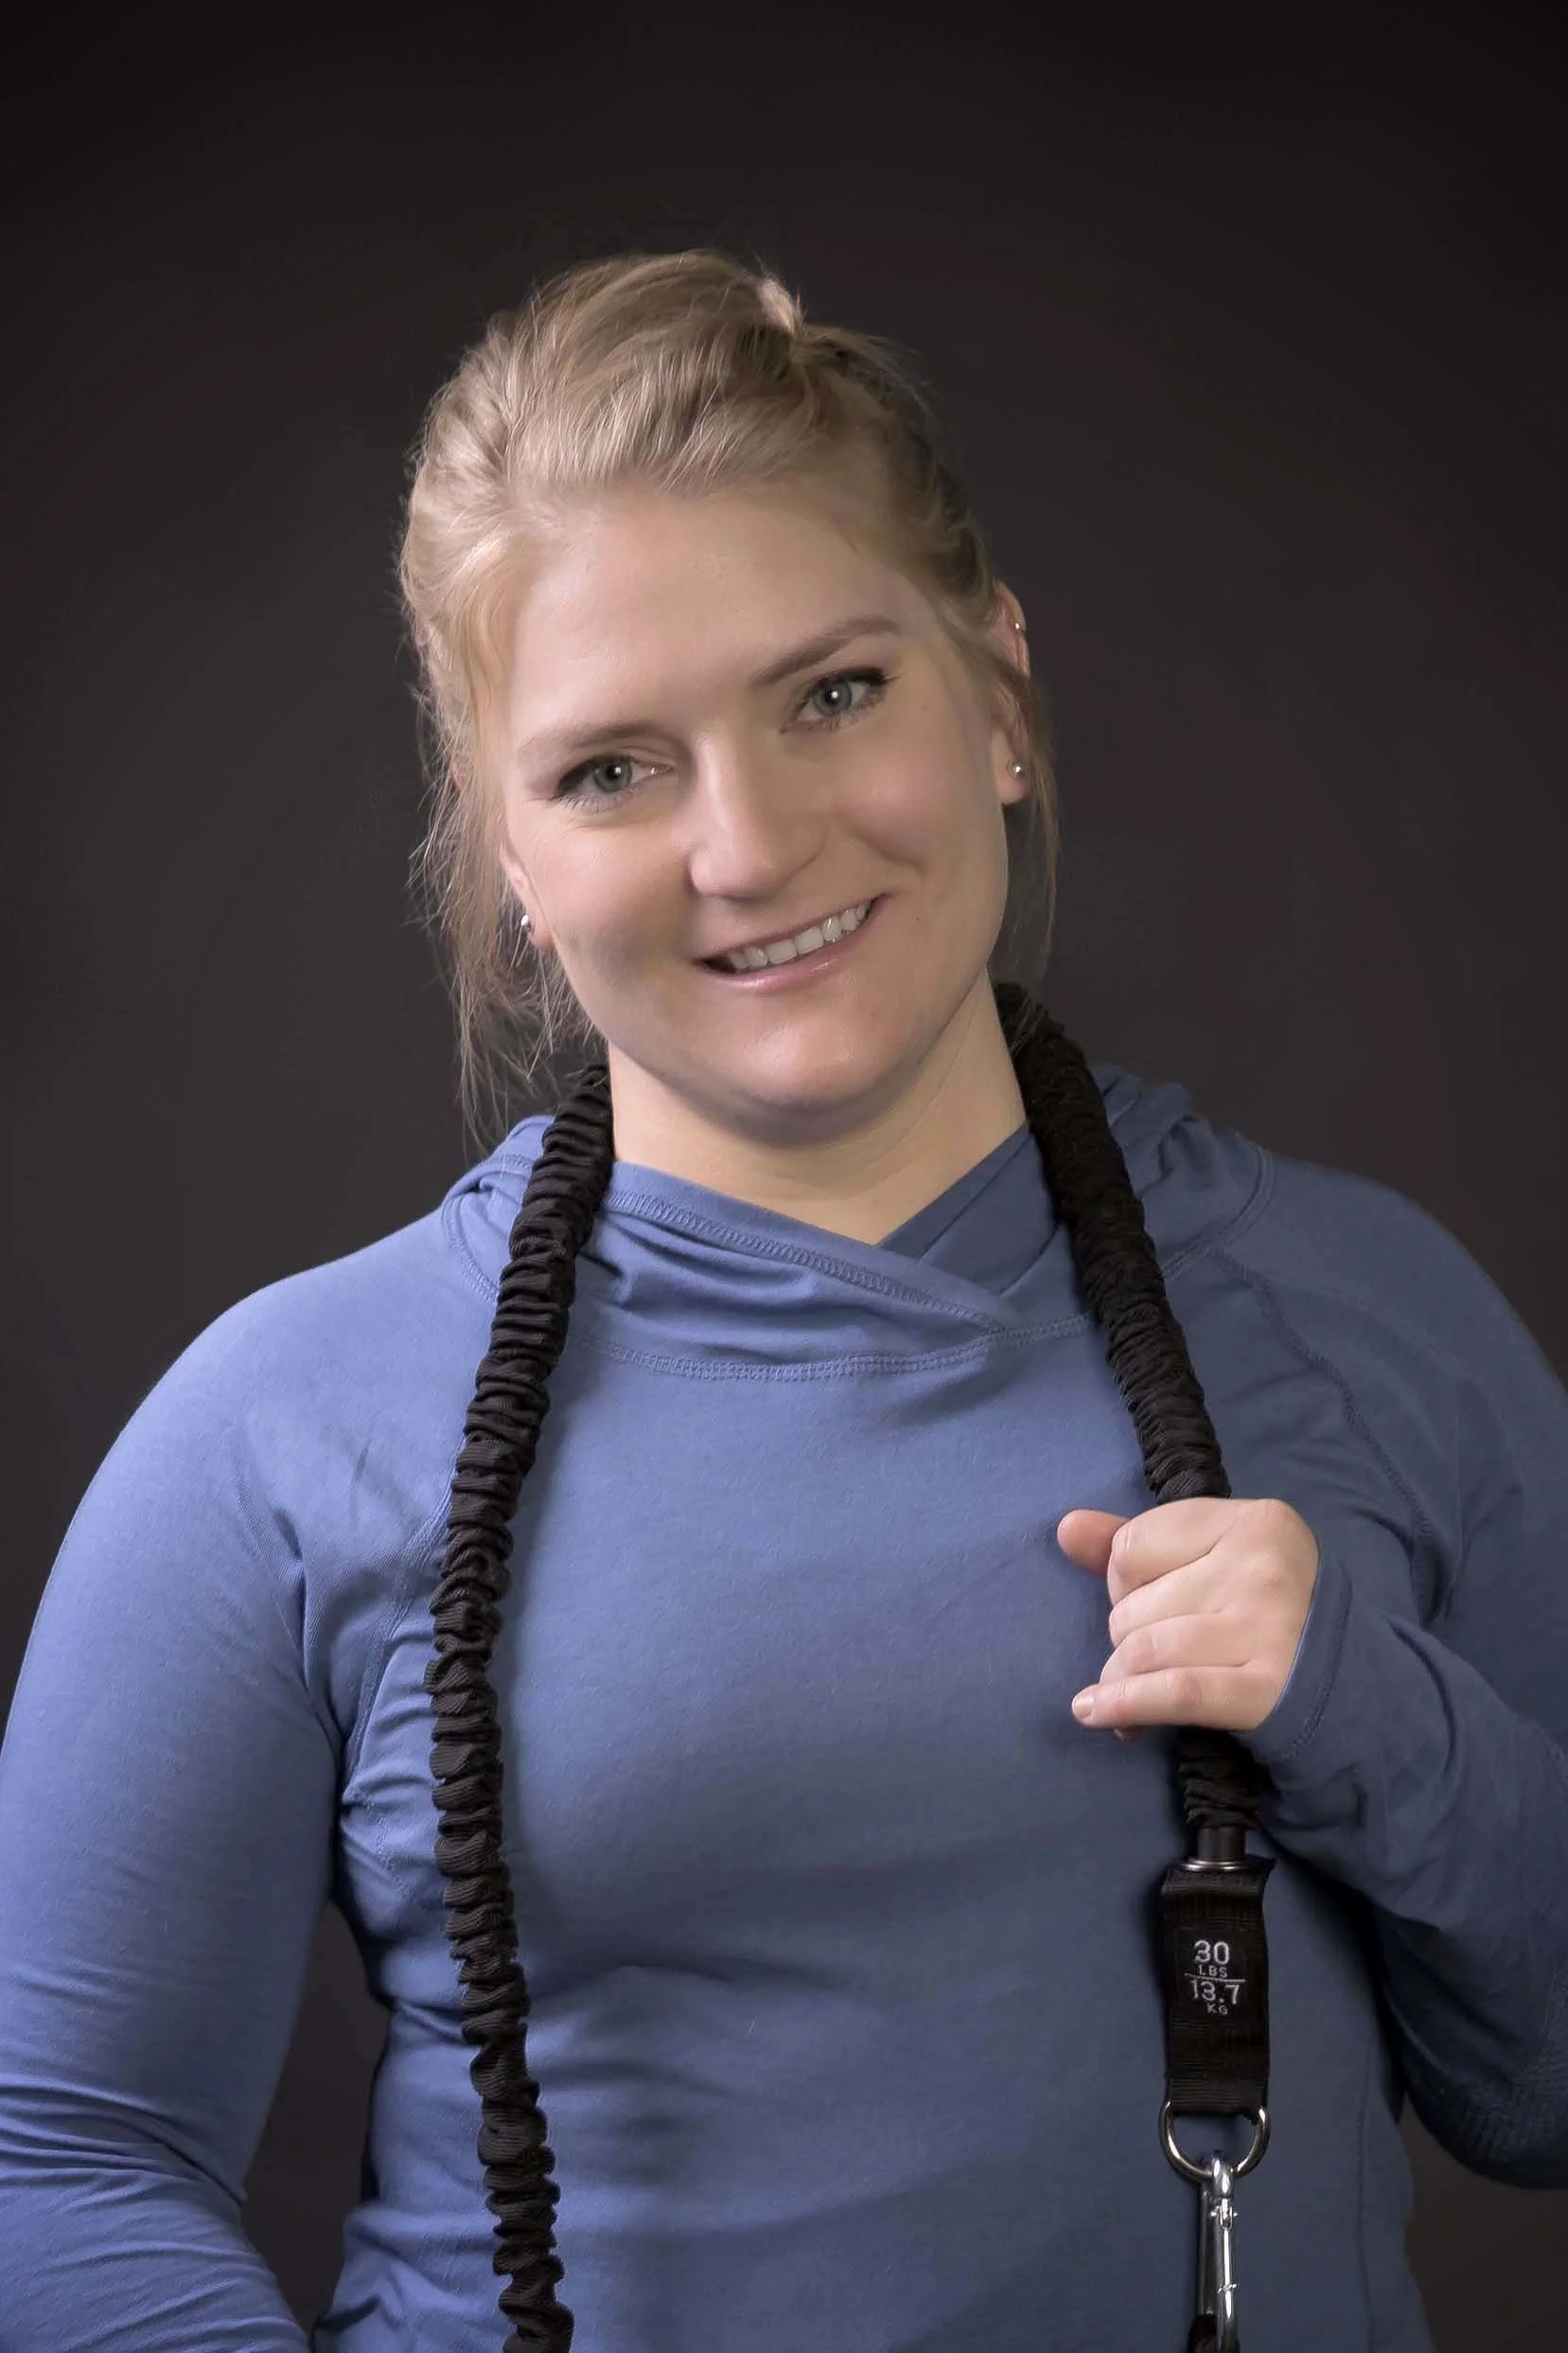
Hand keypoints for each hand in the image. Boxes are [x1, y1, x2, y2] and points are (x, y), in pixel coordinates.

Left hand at [1055, 1497, 1319, 1740]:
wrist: (1353, 1686)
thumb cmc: (1268, 1612)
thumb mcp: (1216, 1558)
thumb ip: (1139, 1541)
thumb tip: (1067, 1529)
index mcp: (1254, 1522)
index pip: (1134, 1546)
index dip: (1124, 1580)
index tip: (1150, 1599)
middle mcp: (1264, 1569)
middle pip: (1134, 1605)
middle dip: (1125, 1635)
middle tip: (1154, 1649)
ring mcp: (1269, 1630)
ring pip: (1144, 1650)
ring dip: (1121, 1678)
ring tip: (1126, 1687)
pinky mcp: (1266, 1691)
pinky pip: (1173, 1693)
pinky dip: (1123, 1704)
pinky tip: (1095, 1713)